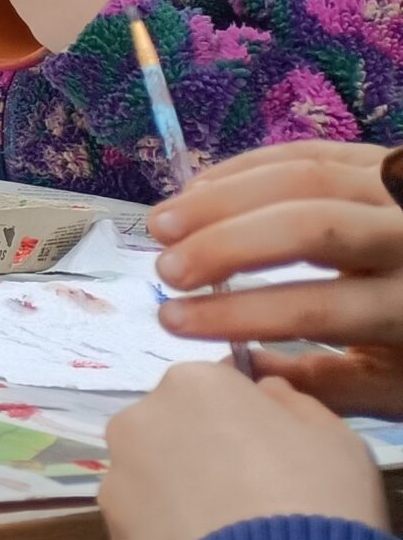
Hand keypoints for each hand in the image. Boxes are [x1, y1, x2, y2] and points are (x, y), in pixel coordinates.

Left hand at [101, 363, 386, 539]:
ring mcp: (118, 477)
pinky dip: (168, 531)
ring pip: (153, 475)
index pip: (214, 385)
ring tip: (225, 525)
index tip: (269, 449)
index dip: (243, 417)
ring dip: (180, 491)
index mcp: (192, 383)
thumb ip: (291, 403)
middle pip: (174, 427)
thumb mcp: (333, 438)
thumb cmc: (313, 497)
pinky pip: (145, 521)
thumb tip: (265, 391)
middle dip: (204, 450)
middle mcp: (139, 420)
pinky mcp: (111, 529)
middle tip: (249, 491)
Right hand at [151, 140, 402, 414]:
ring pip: (301, 178)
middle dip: (226, 246)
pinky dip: (243, 170)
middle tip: (165, 271)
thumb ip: (319, 385)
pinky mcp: (378, 162)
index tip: (172, 321)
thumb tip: (234, 371)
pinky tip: (196, 191)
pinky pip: (304, 153)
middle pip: (311, 228)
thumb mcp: (391, 386)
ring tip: (160, 224)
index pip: (319, 308)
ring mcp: (396, 192)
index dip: (239, 313)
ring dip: (219, 199)